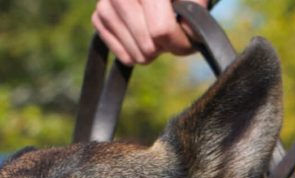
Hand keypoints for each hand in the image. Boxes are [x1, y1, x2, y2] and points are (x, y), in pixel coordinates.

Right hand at [92, 0, 209, 65]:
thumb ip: (196, 13)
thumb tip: (187, 33)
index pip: (161, 30)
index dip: (179, 42)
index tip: (188, 38)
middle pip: (148, 45)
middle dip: (164, 47)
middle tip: (169, 33)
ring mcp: (105, 3)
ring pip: (134, 54)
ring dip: (150, 52)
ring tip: (155, 33)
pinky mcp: (98, 16)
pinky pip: (121, 54)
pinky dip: (135, 53)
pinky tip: (141, 38)